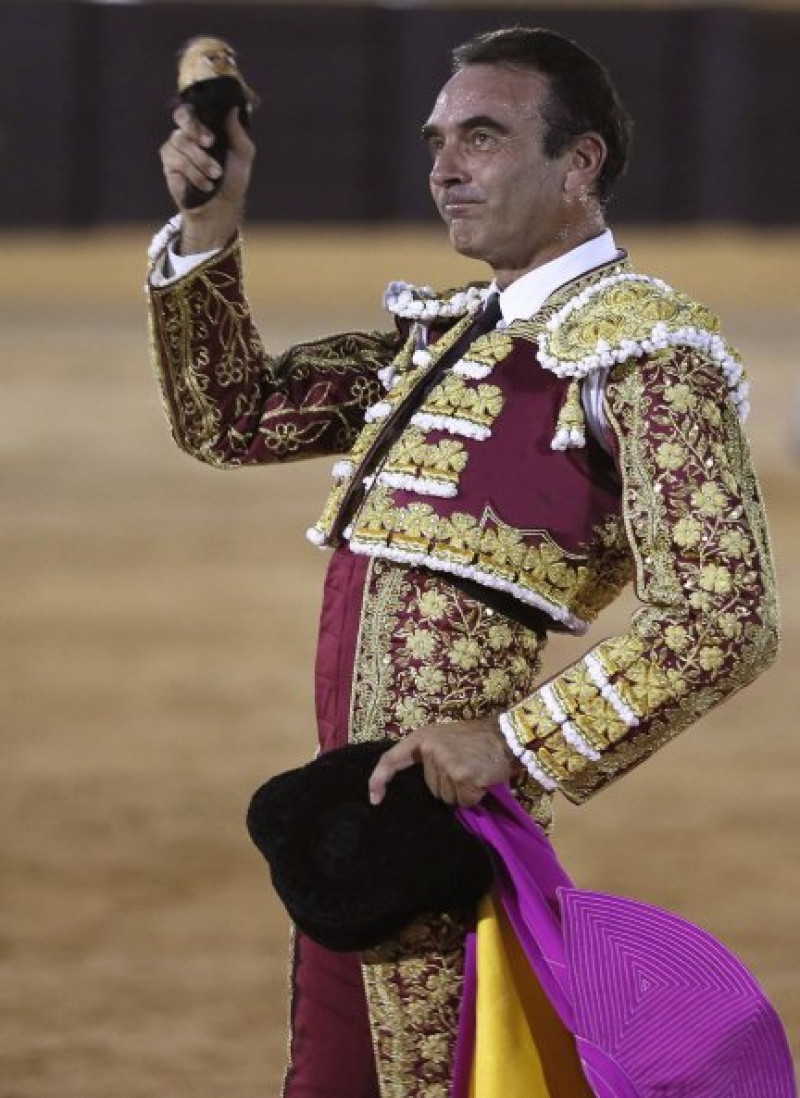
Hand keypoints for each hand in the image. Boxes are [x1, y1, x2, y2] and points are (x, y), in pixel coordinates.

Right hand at [159, 104, 255, 252]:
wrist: (223, 206)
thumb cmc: (233, 180)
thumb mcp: (243, 154)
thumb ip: (238, 132)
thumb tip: (233, 109)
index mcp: (205, 128)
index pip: (194, 109)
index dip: (198, 116)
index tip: (211, 136)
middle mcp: (189, 134)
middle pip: (182, 116)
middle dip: (195, 128)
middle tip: (210, 143)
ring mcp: (176, 148)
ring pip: (181, 141)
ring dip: (201, 160)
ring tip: (215, 175)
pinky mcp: (169, 164)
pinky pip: (177, 160)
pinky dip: (194, 174)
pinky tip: (205, 185)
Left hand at [368, 716, 515, 808]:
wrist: (508, 735)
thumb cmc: (477, 739)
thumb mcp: (445, 739)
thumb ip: (429, 756)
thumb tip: (424, 786)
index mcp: (422, 738)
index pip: (391, 759)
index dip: (379, 779)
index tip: (375, 799)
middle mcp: (430, 750)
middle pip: (431, 788)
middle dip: (448, 785)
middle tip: (465, 767)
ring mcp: (446, 763)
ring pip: (447, 798)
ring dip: (462, 792)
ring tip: (474, 771)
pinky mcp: (462, 776)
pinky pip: (464, 802)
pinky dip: (475, 796)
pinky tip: (482, 779)